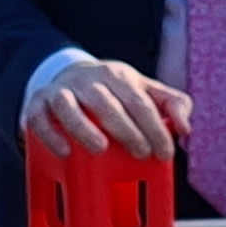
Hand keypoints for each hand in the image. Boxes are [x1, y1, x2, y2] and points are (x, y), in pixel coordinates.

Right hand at [27, 56, 190, 160]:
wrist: (68, 73)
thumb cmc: (112, 89)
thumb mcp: (144, 89)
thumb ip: (172, 104)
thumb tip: (186, 129)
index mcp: (118, 75)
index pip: (139, 101)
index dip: (154, 128)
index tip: (164, 152)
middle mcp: (89, 80)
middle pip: (107, 103)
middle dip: (126, 130)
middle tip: (141, 153)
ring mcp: (62, 90)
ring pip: (69, 106)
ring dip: (84, 128)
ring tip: (101, 149)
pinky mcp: (39, 103)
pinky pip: (40, 117)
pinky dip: (50, 134)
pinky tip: (65, 151)